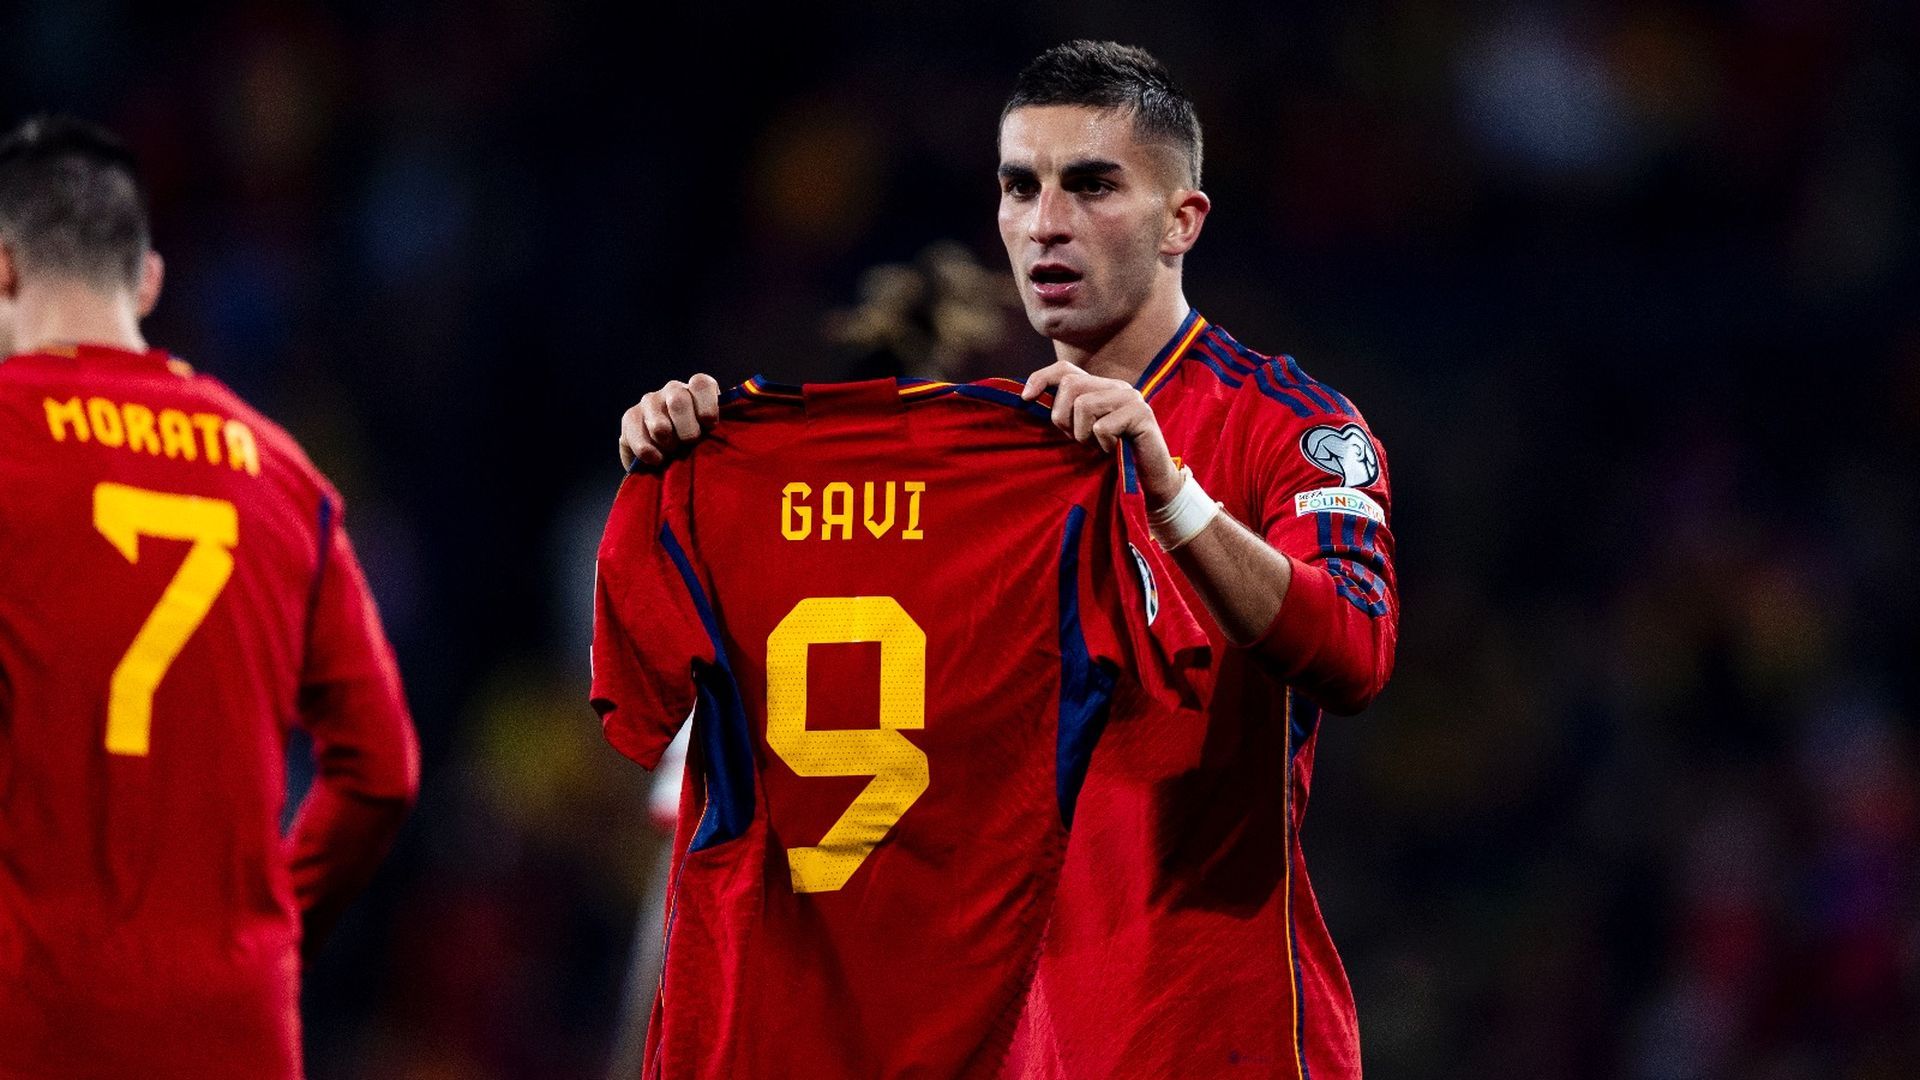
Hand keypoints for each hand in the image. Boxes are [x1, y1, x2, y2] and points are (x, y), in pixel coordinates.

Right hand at [619, 374, 720, 469]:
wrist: (671, 459)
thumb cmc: (703, 446)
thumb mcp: (717, 436)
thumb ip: (724, 430)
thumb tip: (735, 429)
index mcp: (698, 390)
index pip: (701, 384)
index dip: (707, 405)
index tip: (710, 425)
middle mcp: (673, 390)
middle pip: (678, 401)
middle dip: (687, 431)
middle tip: (690, 444)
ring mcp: (650, 401)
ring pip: (659, 425)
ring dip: (668, 445)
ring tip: (673, 453)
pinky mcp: (630, 417)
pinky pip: (640, 439)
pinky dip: (650, 453)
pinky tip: (658, 459)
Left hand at [1020, 361, 1181, 506]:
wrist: (1150, 481)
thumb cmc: (1112, 459)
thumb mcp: (1082, 434)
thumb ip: (1065, 415)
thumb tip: (1028, 401)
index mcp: (1101, 388)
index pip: (1065, 370)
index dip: (1041, 378)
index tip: (1025, 399)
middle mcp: (1116, 386)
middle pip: (1071, 385)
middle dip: (1063, 418)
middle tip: (1078, 440)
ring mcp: (1131, 397)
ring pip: (1084, 405)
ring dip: (1083, 434)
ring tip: (1098, 446)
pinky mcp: (1142, 413)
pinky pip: (1103, 426)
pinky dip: (1103, 445)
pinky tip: (1114, 450)